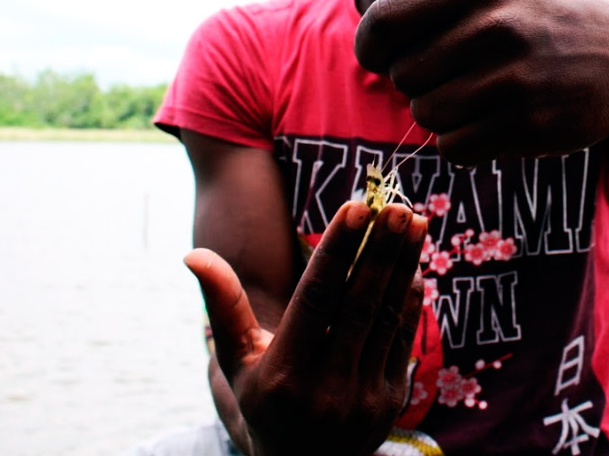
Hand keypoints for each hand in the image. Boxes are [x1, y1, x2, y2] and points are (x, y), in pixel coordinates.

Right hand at [185, 202, 426, 455]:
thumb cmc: (263, 401)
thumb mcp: (236, 361)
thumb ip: (223, 305)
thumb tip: (194, 254)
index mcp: (284, 374)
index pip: (316, 300)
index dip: (338, 251)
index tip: (356, 206)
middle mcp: (326, 389)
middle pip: (359, 306)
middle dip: (380, 252)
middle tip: (397, 206)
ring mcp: (363, 397)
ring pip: (388, 318)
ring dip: (403, 267)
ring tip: (415, 221)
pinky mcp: (391, 400)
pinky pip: (404, 338)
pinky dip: (410, 299)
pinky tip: (415, 263)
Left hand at [355, 0, 608, 165]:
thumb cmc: (553, 22)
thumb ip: (445, 3)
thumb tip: (373, 38)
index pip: (385, 21)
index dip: (371, 47)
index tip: (383, 58)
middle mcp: (497, 29)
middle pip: (404, 77)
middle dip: (418, 85)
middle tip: (451, 80)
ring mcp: (516, 79)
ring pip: (427, 116)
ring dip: (441, 117)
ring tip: (474, 102)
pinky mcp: (531, 126)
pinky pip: (456, 148)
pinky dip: (462, 144)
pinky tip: (489, 127)